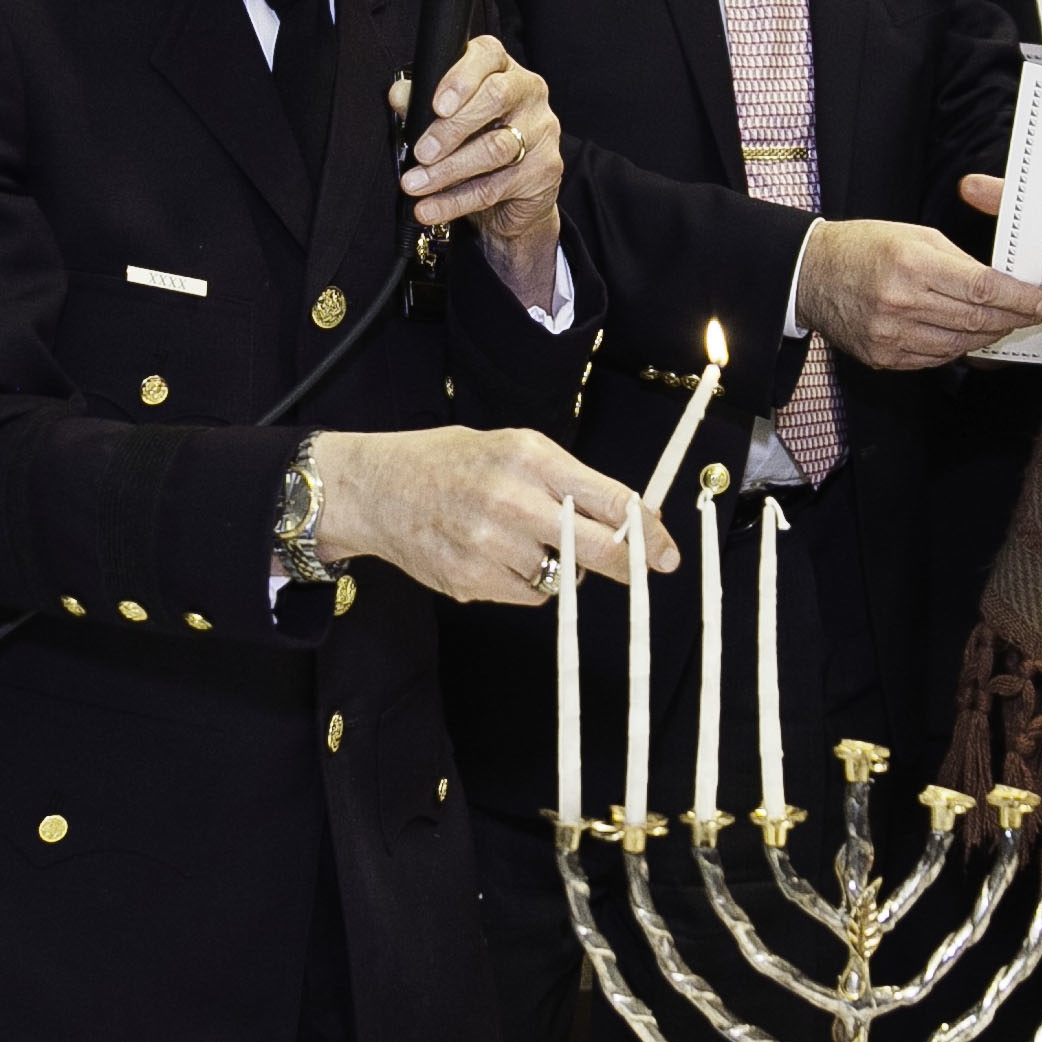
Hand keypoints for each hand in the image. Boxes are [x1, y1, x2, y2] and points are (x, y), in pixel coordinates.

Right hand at [311, 425, 677, 606]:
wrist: (375, 489)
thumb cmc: (451, 461)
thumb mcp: (513, 447)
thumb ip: (568, 479)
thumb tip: (630, 517)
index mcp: (529, 458)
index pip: (608, 500)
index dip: (646, 530)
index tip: (667, 550)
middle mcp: (511, 502)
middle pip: (596, 549)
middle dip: (630, 563)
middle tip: (647, 568)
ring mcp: (488, 547)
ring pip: (562, 578)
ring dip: (562, 567)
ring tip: (525, 538)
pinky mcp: (470, 582)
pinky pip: (527, 595)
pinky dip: (526, 581)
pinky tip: (496, 554)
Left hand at [396, 41, 564, 308]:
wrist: (510, 197)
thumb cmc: (476, 143)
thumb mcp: (445, 120)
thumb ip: (422, 103)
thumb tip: (398, 95)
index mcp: (503, 69)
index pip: (488, 55)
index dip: (461, 78)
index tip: (437, 105)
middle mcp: (529, 93)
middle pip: (496, 97)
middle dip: (452, 128)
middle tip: (421, 152)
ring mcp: (542, 131)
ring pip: (495, 148)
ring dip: (448, 170)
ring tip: (416, 184)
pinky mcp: (545, 170)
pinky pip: (496, 187)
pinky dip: (457, 201)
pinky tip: (431, 208)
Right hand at [796, 206, 1041, 370]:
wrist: (811, 274)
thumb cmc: (866, 247)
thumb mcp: (916, 236)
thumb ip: (959, 262)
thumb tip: (1000, 286)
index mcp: (912, 264)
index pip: (981, 288)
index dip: (1018, 298)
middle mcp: (901, 303)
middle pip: (975, 319)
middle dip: (1012, 319)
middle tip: (1034, 315)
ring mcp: (890, 335)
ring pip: (959, 344)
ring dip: (989, 336)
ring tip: (1005, 324)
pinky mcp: (883, 357)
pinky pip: (935, 358)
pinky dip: (958, 348)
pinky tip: (969, 335)